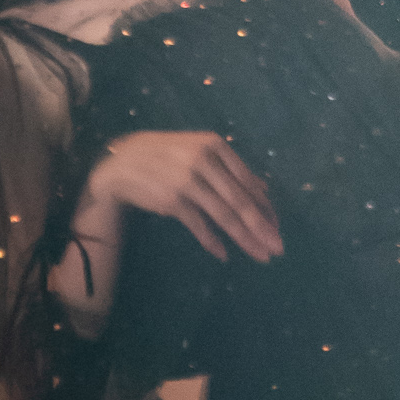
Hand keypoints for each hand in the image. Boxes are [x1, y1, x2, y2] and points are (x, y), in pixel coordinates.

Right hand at [84, 132, 283, 262]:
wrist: (122, 163)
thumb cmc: (166, 156)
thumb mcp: (199, 151)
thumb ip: (229, 169)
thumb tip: (263, 190)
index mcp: (215, 145)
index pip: (248, 181)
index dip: (265, 206)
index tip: (277, 225)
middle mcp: (204, 160)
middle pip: (240, 200)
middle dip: (261, 227)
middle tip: (278, 247)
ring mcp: (188, 181)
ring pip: (224, 215)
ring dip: (245, 238)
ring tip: (260, 254)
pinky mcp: (172, 200)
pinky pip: (199, 224)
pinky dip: (212, 241)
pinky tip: (223, 254)